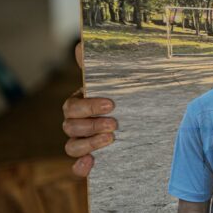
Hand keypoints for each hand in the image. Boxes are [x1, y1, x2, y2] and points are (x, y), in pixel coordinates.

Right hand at [62, 42, 116, 176]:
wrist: (142, 116)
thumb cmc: (124, 95)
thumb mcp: (116, 79)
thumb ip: (98, 65)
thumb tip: (80, 45)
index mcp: (80, 103)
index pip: (72, 106)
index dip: (88, 107)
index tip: (112, 105)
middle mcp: (77, 123)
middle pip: (70, 126)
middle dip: (92, 125)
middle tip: (115, 124)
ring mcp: (83, 141)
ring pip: (71, 145)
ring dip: (89, 143)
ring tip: (112, 138)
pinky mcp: (92, 156)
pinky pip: (77, 166)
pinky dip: (80, 167)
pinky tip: (90, 164)